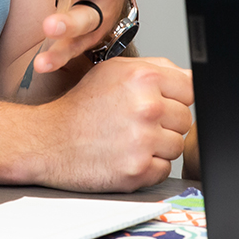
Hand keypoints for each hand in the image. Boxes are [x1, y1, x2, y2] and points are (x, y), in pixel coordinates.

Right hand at [34, 56, 194, 190]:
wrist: (48, 140)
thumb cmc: (81, 106)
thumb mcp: (113, 71)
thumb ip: (155, 68)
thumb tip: (188, 76)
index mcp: (143, 78)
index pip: (190, 89)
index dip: (175, 98)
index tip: (159, 104)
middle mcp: (146, 107)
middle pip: (185, 119)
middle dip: (166, 123)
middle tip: (136, 124)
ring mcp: (142, 140)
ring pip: (176, 146)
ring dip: (158, 147)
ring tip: (129, 140)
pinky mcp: (137, 170)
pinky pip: (163, 169)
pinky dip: (148, 167)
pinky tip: (126, 156)